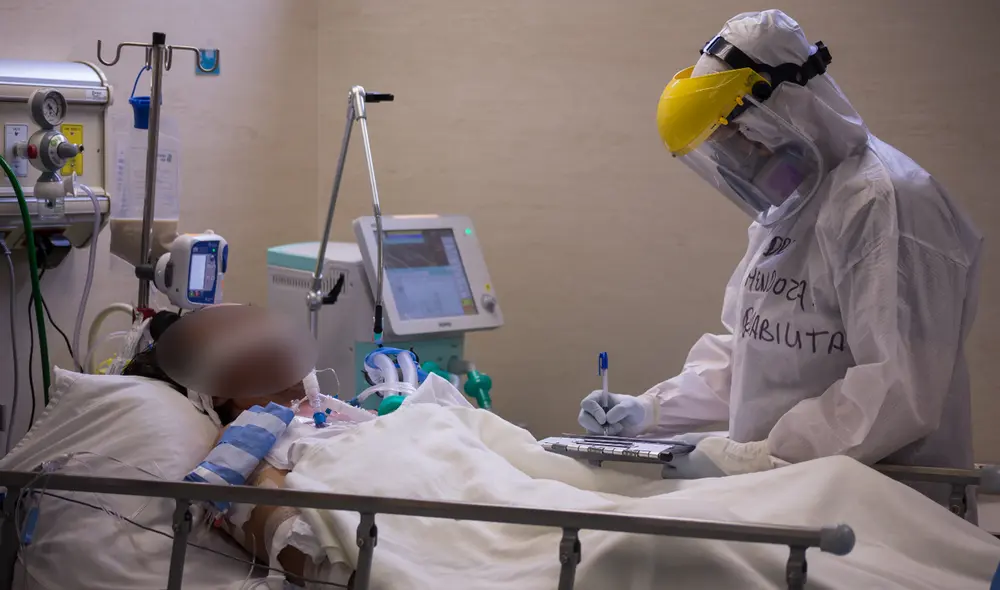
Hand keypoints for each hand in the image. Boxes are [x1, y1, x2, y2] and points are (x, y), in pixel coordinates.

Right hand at [578, 391, 648, 436]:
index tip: (604, 419)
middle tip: (612, 429)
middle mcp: (592, 410)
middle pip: (583, 418)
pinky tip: (610, 442)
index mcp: (597, 398)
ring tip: (616, 431)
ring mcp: (593, 423)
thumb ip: (621, 409)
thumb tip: (608, 419)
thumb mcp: (632, 406)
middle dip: (596, 426)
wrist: (639, 421)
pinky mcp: (596, 435)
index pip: (587, 403)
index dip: (594, 411)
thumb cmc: (634, 408)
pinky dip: (601, 443)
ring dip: (601, 434)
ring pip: (588, 430)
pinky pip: (593, 441)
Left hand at [661, 437, 783, 478]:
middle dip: (670, 467)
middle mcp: (685, 477)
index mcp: (683, 464)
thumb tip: (673, 440)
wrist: (743, 464)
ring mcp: (694, 485)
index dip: (667, 454)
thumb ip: (685, 439)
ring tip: (691, 464)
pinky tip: (700, 470)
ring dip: (680, 473)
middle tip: (680, 458)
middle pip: (668, 475)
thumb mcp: (702, 439)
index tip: (673, 450)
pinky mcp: (704, 489)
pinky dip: (691, 478)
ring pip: (679, 480)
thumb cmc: (721, 450)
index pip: (665, 461)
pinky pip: (690, 484)